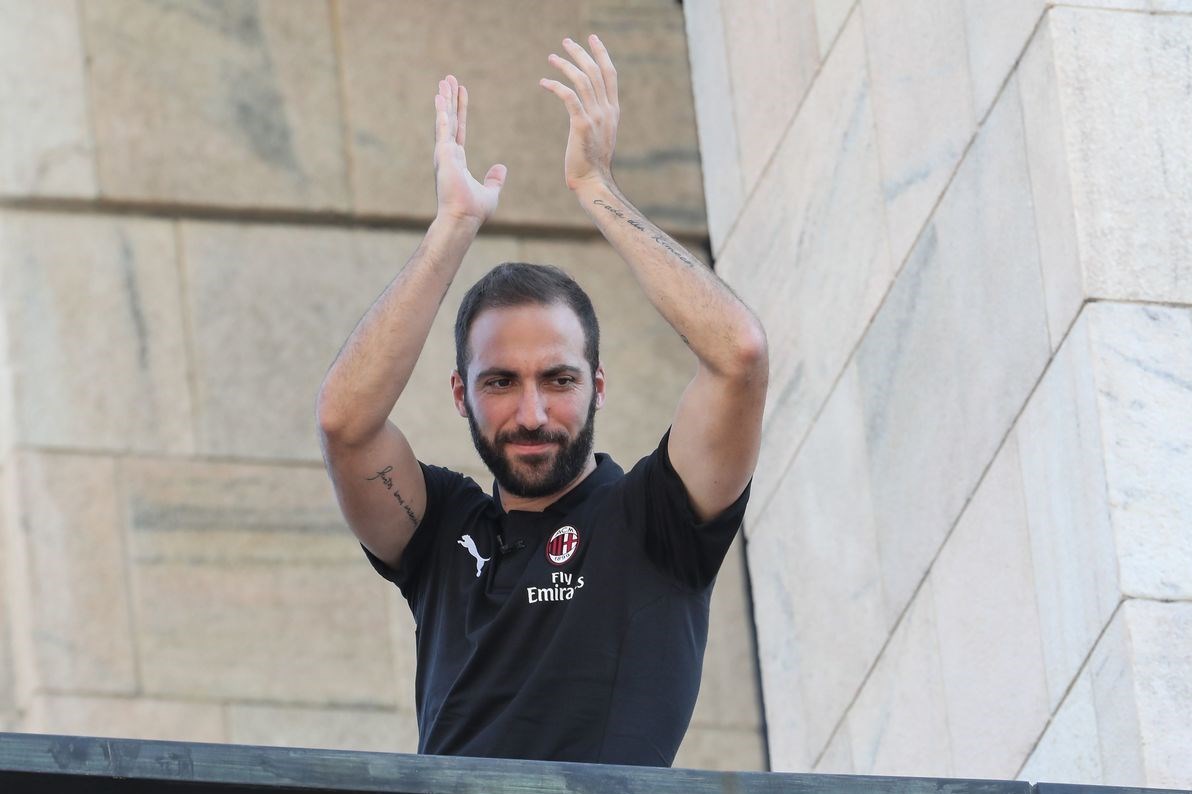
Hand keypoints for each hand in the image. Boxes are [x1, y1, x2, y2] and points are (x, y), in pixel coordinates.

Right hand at [433, 75, 506, 224]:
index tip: (461, 93)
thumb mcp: (490, 192)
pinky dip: (441, 112)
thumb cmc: (474, 210)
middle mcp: (448, 154)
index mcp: (457, 160)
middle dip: (450, 99)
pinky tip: (440, 96)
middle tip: (449, 79)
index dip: (460, 110)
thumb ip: (494, 179)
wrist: (464, 218)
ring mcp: (444, 153)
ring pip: (445, 120)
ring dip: (445, 100)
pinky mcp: (444, 154)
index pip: (459, 129)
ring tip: (444, 80)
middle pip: (449, 119)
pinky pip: (443, 128)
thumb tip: (501, 168)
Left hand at [539, 35, 619, 192]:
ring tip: (551, 57)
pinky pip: (569, 97)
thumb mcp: (601, 135)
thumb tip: (588, 108)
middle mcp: (607, 110)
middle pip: (595, 71)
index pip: (610, 74)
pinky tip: (544, 82)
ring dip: (566, 65)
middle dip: (580, 53)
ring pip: (583, 80)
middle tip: (566, 41)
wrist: (593, 181)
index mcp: (613, 111)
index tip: (592, 39)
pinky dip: (556, 86)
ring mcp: (596, 117)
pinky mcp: (581, 125)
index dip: (601, 54)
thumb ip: (598, 117)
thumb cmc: (592, 162)